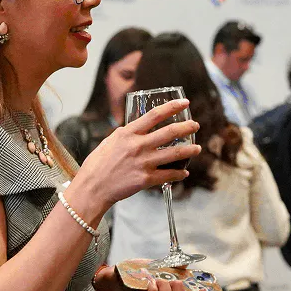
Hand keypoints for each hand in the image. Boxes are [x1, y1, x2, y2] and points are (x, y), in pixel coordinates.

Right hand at [77, 99, 201, 210]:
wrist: (93, 187)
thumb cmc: (98, 164)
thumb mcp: (111, 141)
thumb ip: (127, 135)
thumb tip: (139, 129)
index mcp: (128, 133)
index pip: (155, 115)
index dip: (172, 107)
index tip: (184, 103)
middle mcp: (138, 145)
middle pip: (170, 132)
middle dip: (187, 127)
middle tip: (195, 125)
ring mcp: (144, 162)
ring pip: (175, 153)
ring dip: (190, 150)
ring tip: (197, 148)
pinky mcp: (146, 179)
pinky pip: (168, 175)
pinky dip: (179, 174)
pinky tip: (184, 173)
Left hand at [92, 264, 205, 290]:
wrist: (119, 275)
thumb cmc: (141, 272)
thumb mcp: (159, 268)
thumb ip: (173, 267)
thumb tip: (185, 263)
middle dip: (180, 290)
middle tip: (173, 280)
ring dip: (166, 288)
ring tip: (159, 279)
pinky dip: (153, 289)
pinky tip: (150, 281)